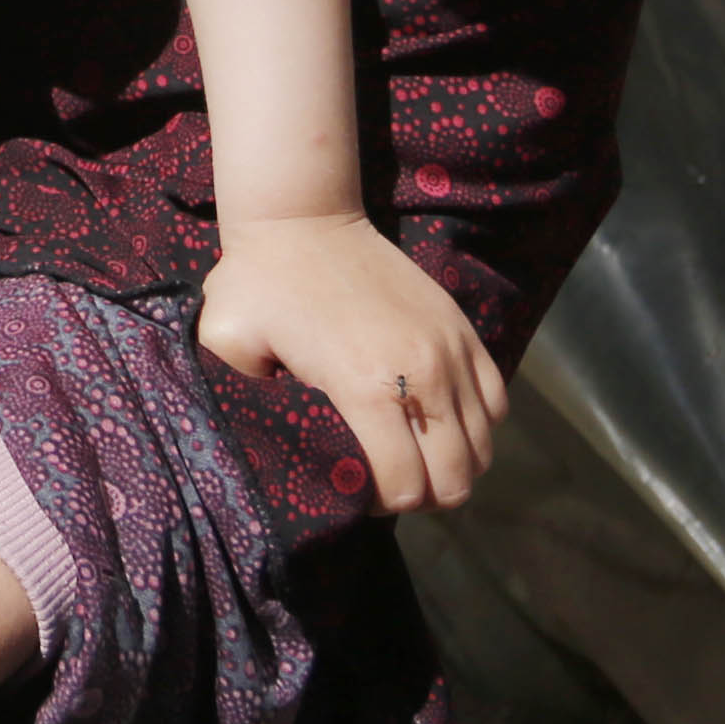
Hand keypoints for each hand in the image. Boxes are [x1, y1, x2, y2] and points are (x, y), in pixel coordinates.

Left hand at [198, 212, 508, 510]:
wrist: (305, 218)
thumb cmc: (259, 284)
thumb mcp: (228, 345)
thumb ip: (248, 407)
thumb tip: (275, 456)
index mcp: (365, 387)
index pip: (404, 487)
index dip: (378, 505)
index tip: (351, 493)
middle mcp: (422, 373)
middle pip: (455, 480)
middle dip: (421, 495)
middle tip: (384, 481)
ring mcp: (451, 351)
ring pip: (482, 448)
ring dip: (450, 464)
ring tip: (410, 455)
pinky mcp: (464, 331)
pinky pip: (496, 404)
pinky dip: (474, 426)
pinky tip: (434, 422)